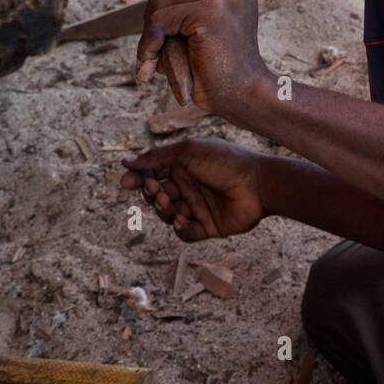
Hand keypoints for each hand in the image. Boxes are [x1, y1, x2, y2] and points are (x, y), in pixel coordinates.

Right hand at [120, 138, 266, 240]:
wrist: (258, 184)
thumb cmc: (226, 161)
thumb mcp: (189, 151)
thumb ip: (157, 157)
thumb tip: (126, 162)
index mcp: (183, 165)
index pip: (152, 173)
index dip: (138, 178)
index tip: (125, 182)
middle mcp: (187, 186)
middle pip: (156, 195)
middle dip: (151, 193)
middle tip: (155, 189)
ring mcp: (196, 207)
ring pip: (166, 214)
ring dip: (163, 209)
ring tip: (170, 202)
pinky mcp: (206, 226)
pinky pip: (183, 232)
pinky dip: (179, 227)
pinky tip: (182, 218)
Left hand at [135, 0, 273, 118]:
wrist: (242, 92)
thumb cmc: (219, 58)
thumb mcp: (209, 14)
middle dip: (155, 8)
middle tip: (155, 40)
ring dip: (151, 30)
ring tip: (157, 54)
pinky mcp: (211, 11)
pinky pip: (161, 19)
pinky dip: (150, 42)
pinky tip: (154, 61)